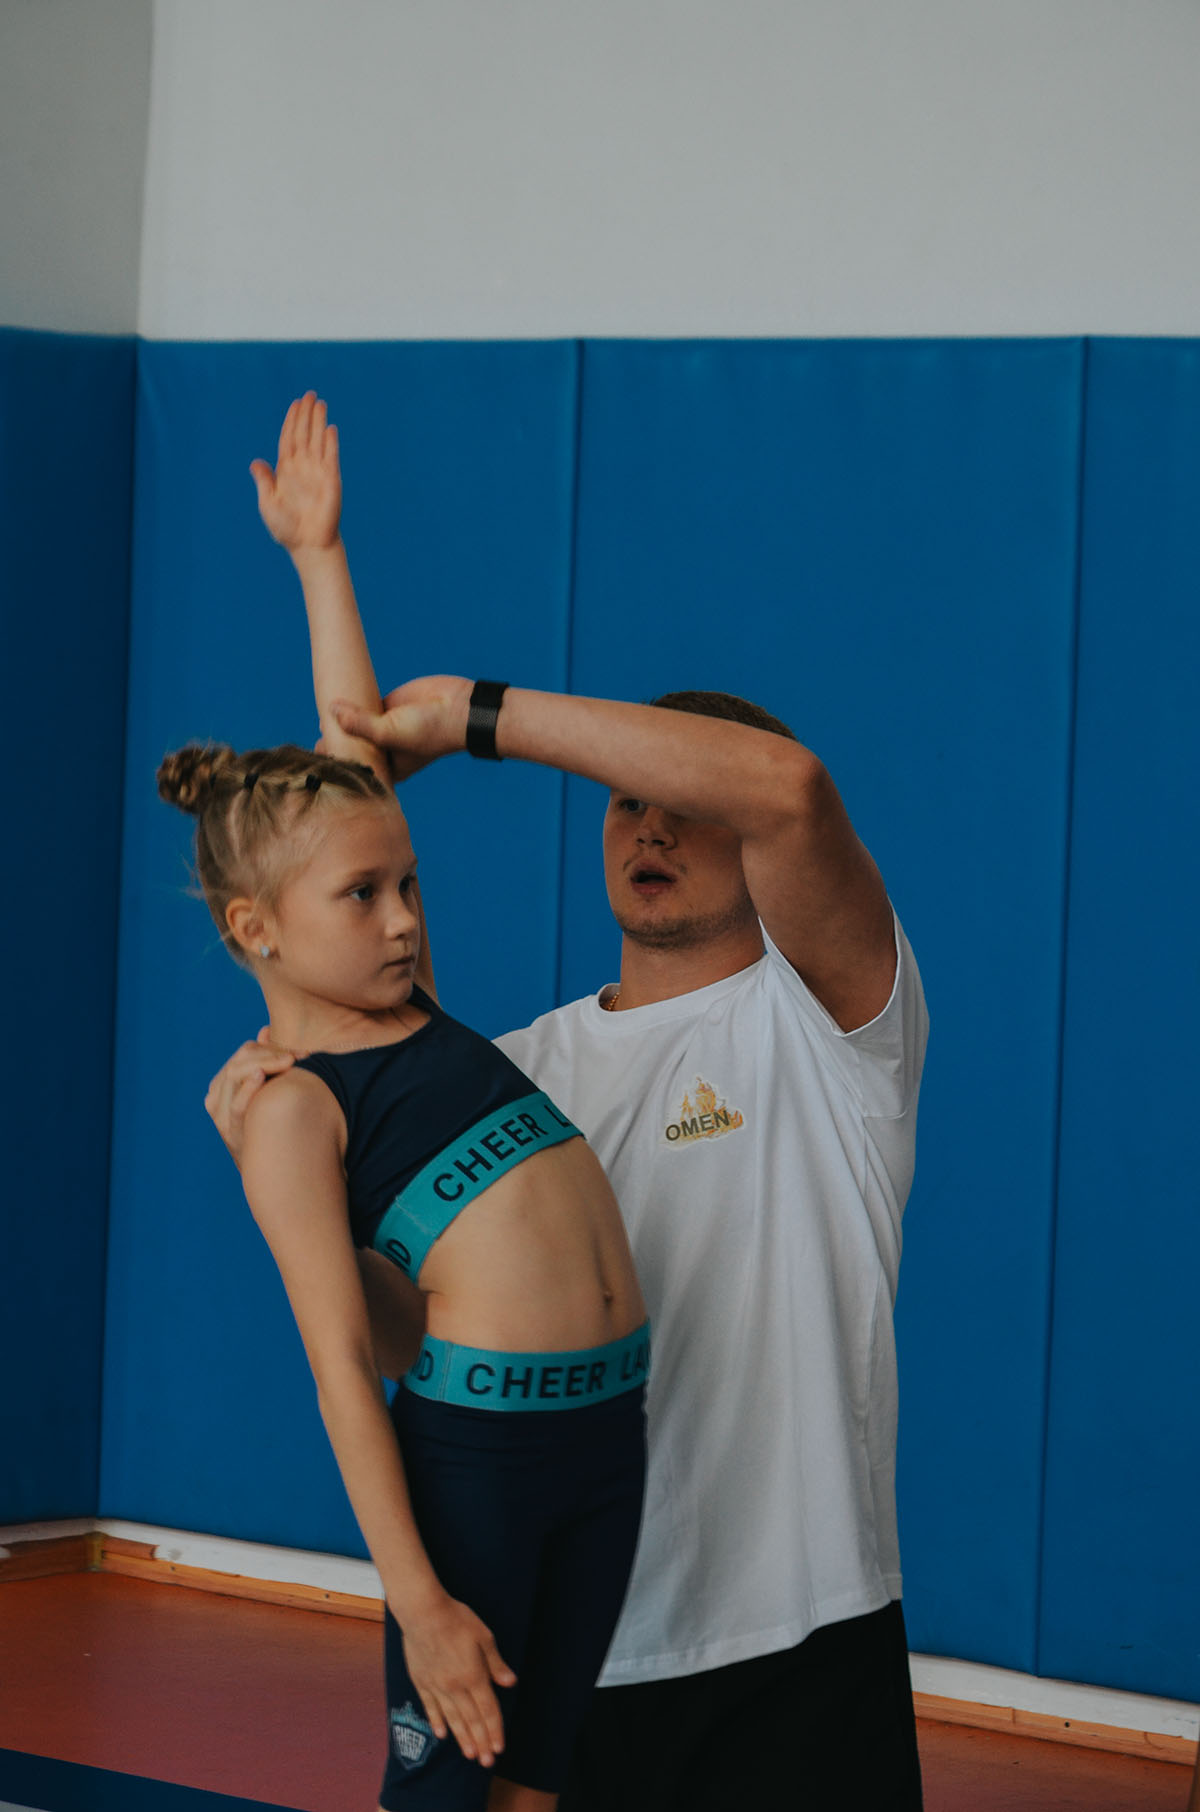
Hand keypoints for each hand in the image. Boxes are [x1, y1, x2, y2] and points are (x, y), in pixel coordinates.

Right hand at [204, 1030, 298, 1167]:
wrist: (269, 1173)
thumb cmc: (270, 1128)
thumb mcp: (264, 1094)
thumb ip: (264, 1062)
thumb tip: (266, 1030)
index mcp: (223, 1085)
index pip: (246, 1052)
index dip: (273, 1047)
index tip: (300, 1052)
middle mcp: (217, 1098)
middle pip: (241, 1060)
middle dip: (272, 1054)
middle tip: (301, 1056)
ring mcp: (222, 1116)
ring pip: (236, 1075)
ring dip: (266, 1064)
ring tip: (289, 1061)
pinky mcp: (232, 1133)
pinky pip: (238, 1106)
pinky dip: (247, 1089)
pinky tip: (260, 1076)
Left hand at [251, 392, 341, 555]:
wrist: (307, 543)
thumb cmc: (285, 528)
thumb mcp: (267, 503)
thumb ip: (264, 482)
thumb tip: (255, 462)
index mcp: (286, 470)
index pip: (288, 439)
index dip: (291, 421)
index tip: (295, 404)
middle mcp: (302, 467)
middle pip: (304, 434)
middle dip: (306, 414)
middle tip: (309, 394)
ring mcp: (318, 472)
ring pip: (318, 440)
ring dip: (319, 422)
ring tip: (320, 403)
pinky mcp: (331, 480)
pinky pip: (331, 457)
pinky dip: (330, 443)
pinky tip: (330, 428)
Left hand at [330, 675, 472, 782]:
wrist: (458, 707)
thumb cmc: (430, 731)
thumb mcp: (390, 731)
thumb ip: (359, 723)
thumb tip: (331, 710)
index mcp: (386, 767)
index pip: (356, 767)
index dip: (337, 763)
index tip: (316, 756)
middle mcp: (383, 750)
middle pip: (353, 747)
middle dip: (336, 742)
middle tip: (315, 737)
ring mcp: (385, 728)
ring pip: (356, 725)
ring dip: (341, 721)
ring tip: (320, 718)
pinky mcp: (387, 707)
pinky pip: (363, 706)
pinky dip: (351, 703)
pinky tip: (334, 699)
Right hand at [401, 1590, 516, 1767]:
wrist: (423, 1612)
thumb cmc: (457, 1619)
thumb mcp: (484, 1636)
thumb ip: (496, 1663)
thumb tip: (510, 1683)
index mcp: (474, 1675)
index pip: (488, 1710)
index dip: (495, 1730)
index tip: (499, 1748)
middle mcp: (455, 1687)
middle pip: (471, 1720)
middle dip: (481, 1742)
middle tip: (486, 1762)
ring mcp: (437, 1686)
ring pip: (452, 1718)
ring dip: (462, 1738)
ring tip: (470, 1755)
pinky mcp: (422, 1682)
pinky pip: (431, 1707)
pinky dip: (437, 1722)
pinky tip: (442, 1735)